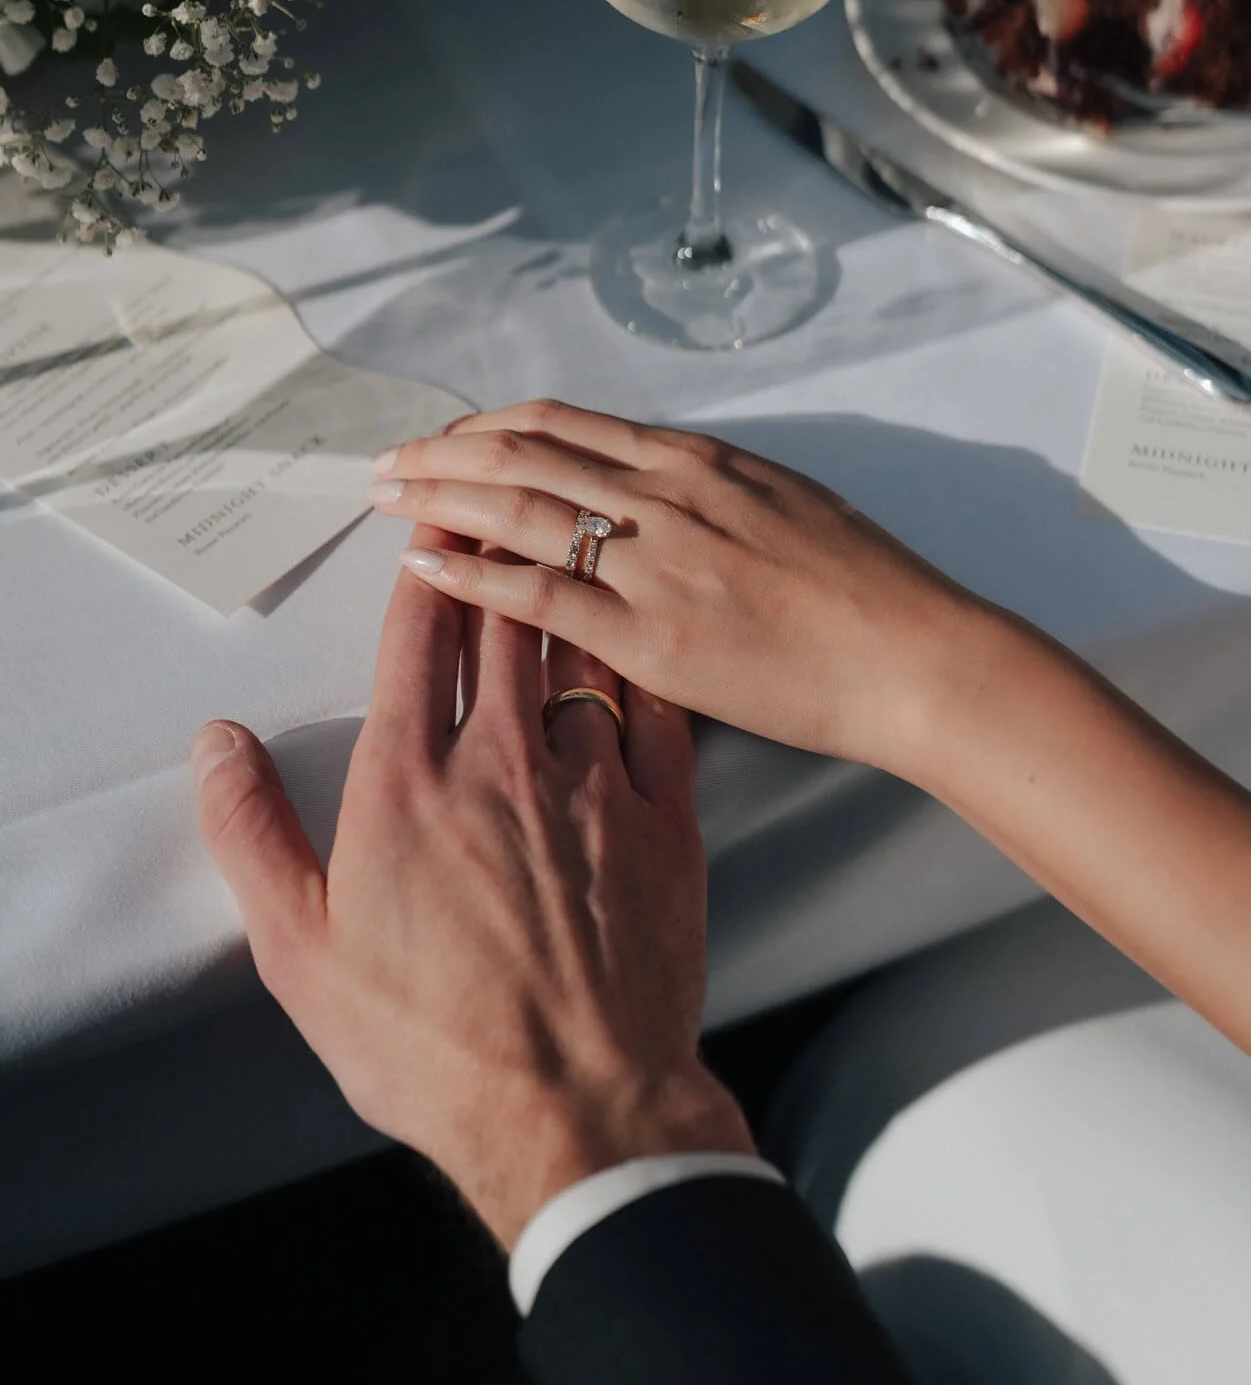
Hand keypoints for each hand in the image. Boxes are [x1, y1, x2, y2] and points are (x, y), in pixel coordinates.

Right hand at [192, 528, 752, 1250]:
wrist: (578, 1111)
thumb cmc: (434, 1042)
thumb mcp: (302, 952)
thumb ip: (252, 834)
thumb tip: (219, 746)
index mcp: (413, 781)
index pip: (420, 635)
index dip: (429, 566)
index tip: (434, 526)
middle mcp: (506, 758)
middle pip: (507, 616)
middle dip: (501, 548)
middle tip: (502, 504)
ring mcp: (596, 782)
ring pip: (584, 646)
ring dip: (571, 586)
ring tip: (569, 542)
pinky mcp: (667, 817)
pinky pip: (659, 707)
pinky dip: (644, 658)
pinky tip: (642, 635)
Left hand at [369, 401, 1006, 775]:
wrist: (911, 652)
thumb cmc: (864, 583)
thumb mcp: (781, 498)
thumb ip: (705, 487)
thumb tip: (648, 484)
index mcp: (692, 458)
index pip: (559, 424)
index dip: (486, 427)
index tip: (444, 437)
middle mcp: (663, 495)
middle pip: (520, 455)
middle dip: (441, 456)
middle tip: (385, 465)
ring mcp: (654, 563)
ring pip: (517, 511)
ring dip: (440, 501)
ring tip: (387, 502)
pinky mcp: (653, 636)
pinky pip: (541, 595)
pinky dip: (474, 575)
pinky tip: (429, 567)